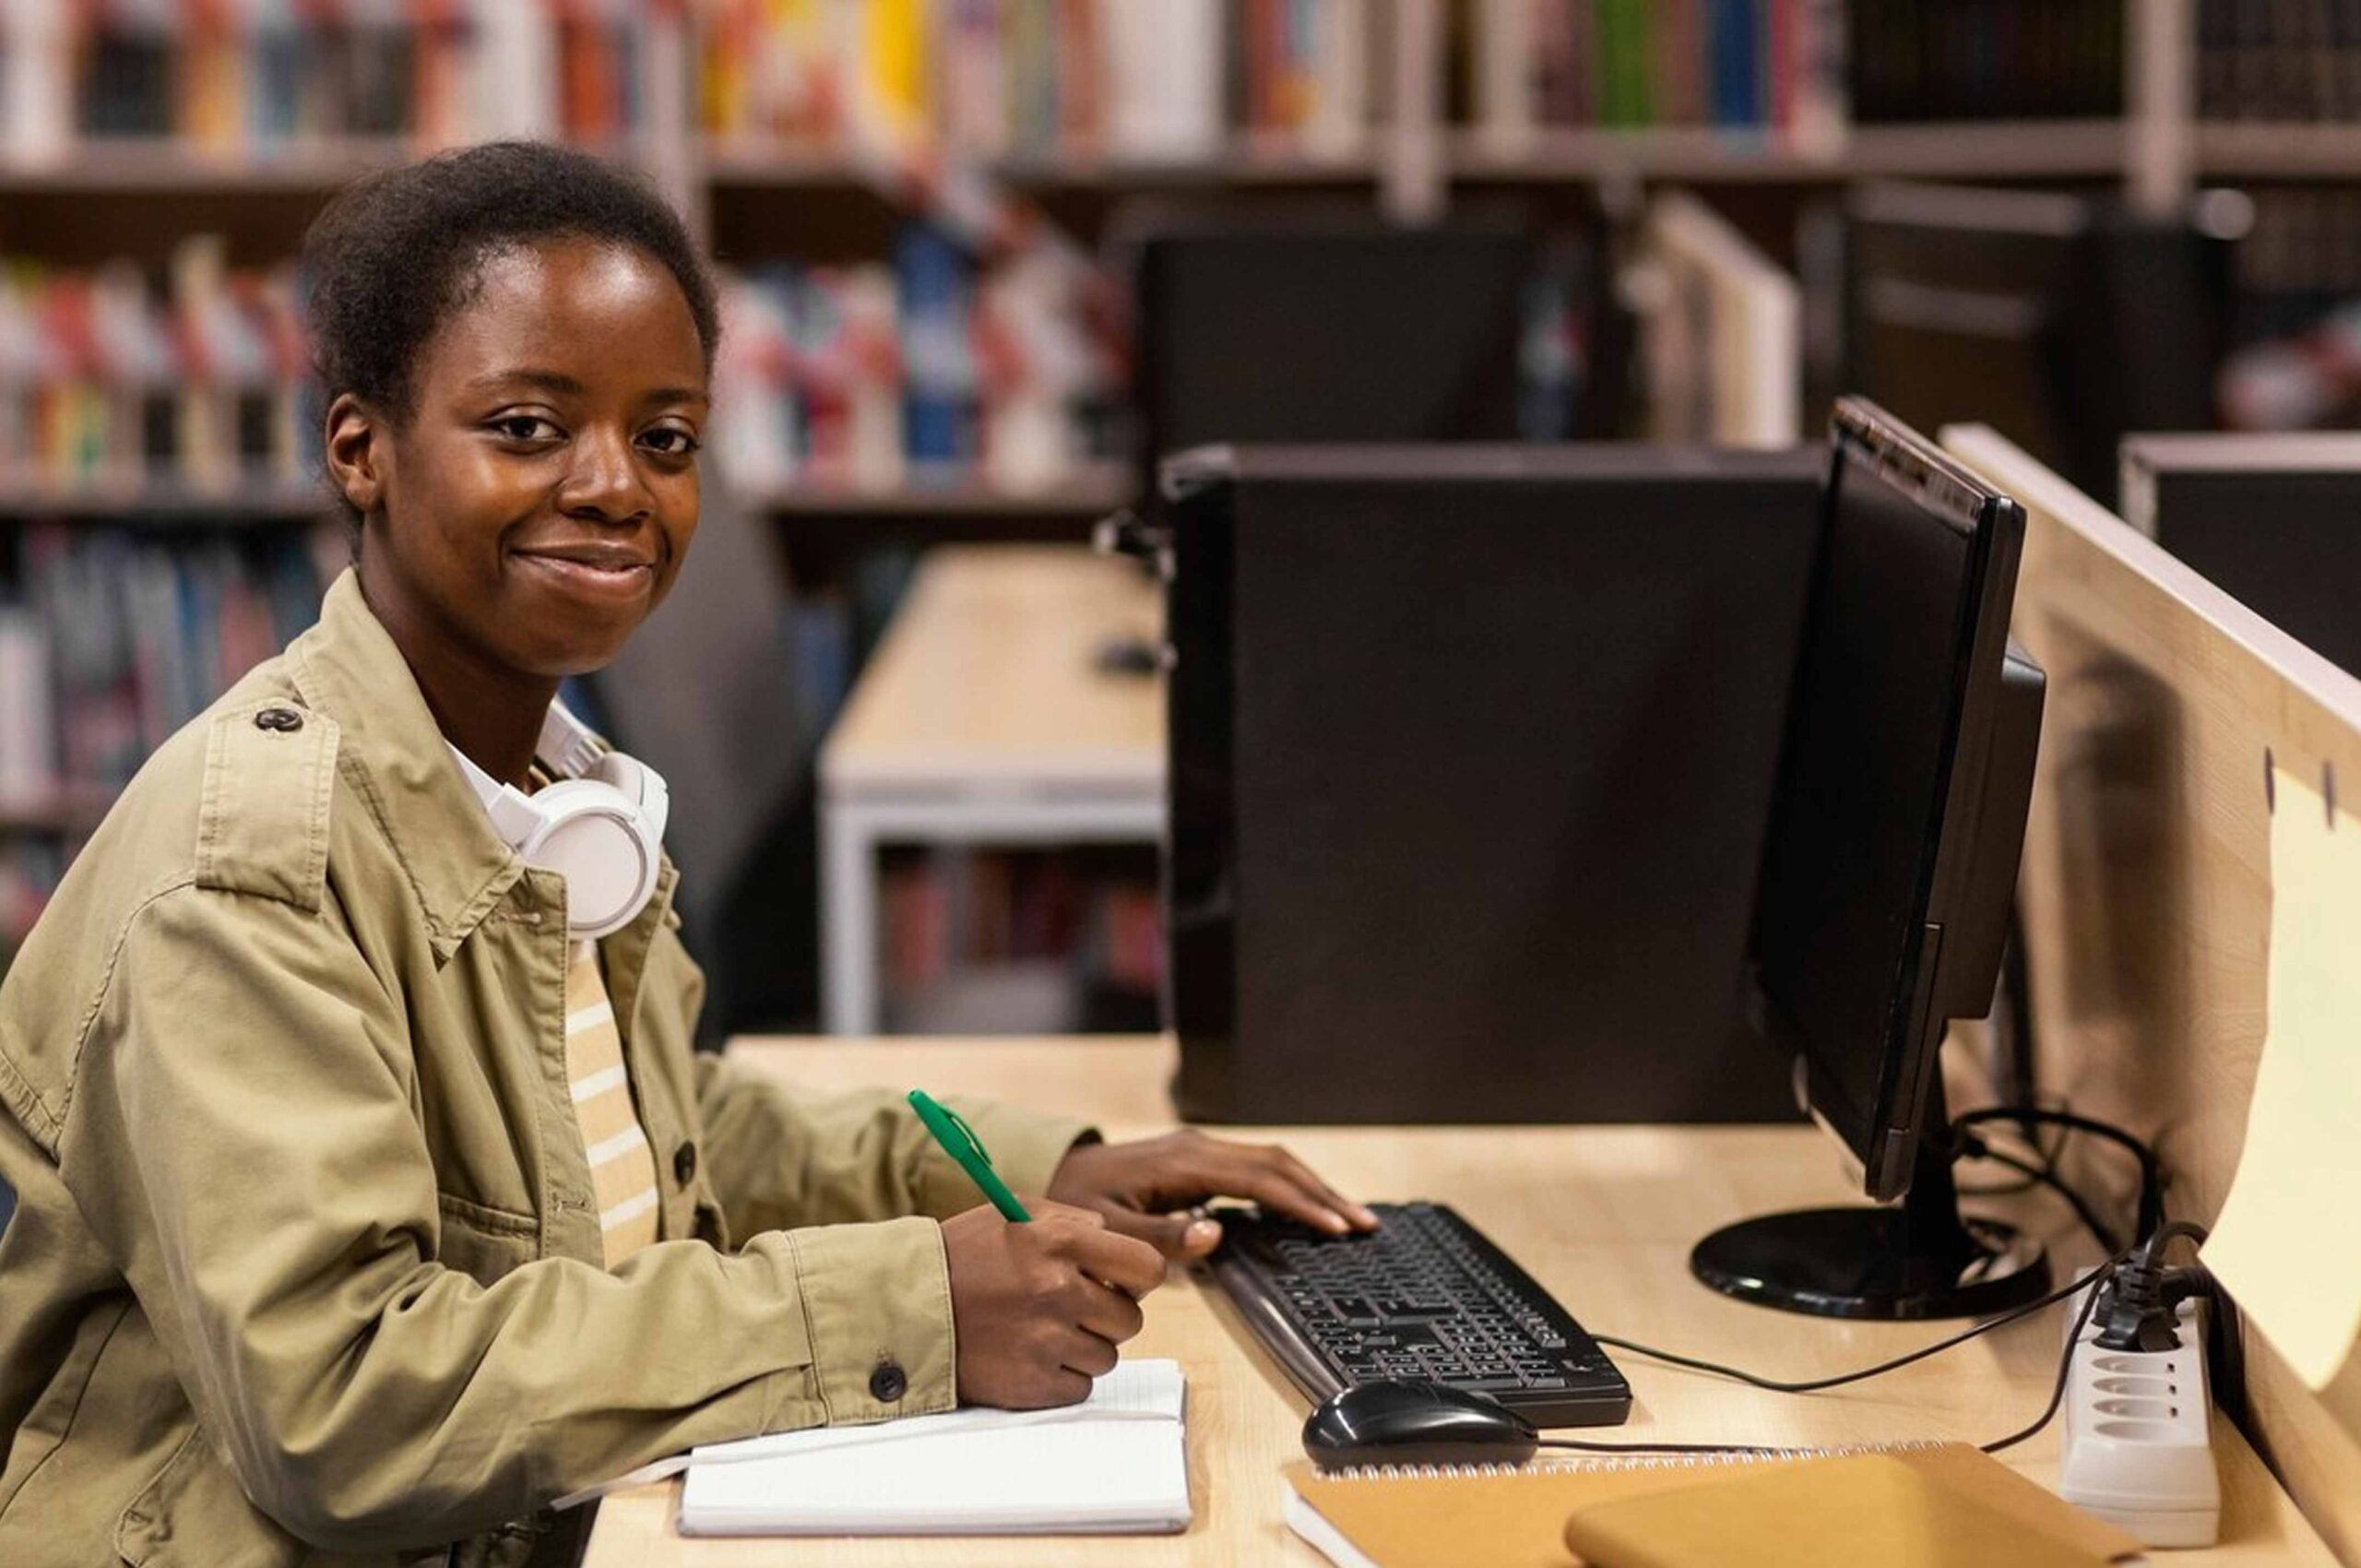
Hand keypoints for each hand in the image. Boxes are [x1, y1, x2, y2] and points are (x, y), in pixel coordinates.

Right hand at [940, 1199, 1165, 1408]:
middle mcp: (1059, 1291)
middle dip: (1106, 1315)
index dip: (1138, 1278)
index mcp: (1061, 1242)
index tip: (1120, 1282)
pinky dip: (1061, 1377)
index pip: (1148, 1268)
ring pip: (1107, 1357)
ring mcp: (1046, 1342)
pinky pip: (1079, 1388)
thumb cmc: (962, 1256)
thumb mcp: (1015, 1213)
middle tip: (1069, 1308)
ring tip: (1040, 1331)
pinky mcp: (1032, 1385)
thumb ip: (1073, 1219)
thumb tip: (1113, 1239)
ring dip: (1082, 1347)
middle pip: (1130, 1319)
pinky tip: (1029, 1355)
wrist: (904, 1308)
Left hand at [1047, 1129, 1380, 1260]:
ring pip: (1271, 1162)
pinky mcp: (1196, 1160)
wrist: (1050, 1174)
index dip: (1302, 1204)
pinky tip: (1306, 1207)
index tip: (1337, 1229)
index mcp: (1184, 1161)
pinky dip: (1288, 1185)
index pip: (1260, 1180)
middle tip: (1365, 1225)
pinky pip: (1254, 1168)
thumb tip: (1217, 1232)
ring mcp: (1199, 1150)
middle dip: (1323, 1193)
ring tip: (1350, 1217)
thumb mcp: (1108, 1229)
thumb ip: (1160, 1236)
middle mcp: (1198, 1147)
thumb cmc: (1075, 1204)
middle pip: (1278, 1163)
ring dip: (1312, 1187)